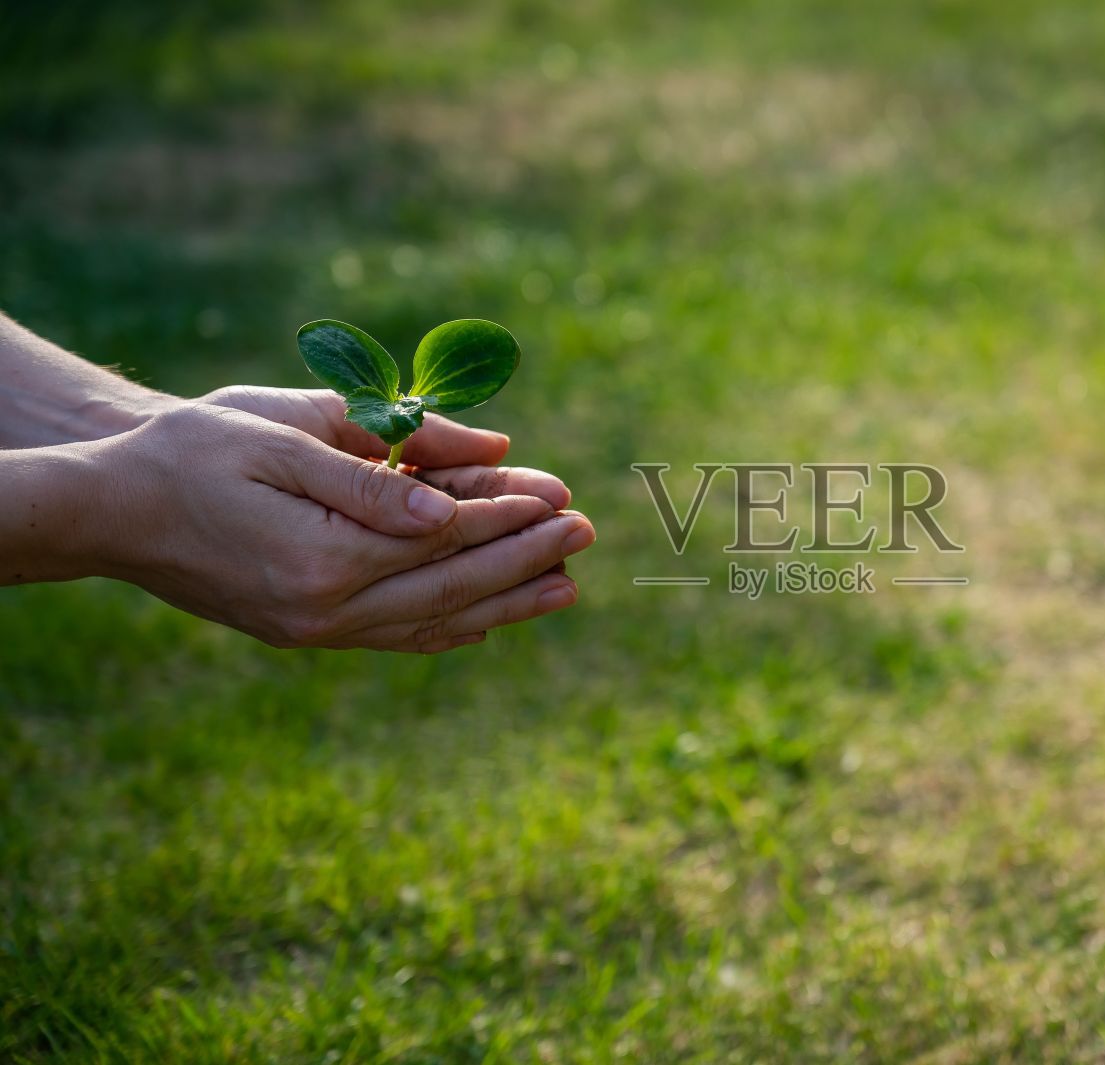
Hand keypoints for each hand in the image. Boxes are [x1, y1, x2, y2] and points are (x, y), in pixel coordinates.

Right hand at [73, 401, 594, 651]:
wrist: (114, 507)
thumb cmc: (196, 449)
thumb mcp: (287, 432)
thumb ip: (382, 462)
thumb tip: (473, 472)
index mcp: (321, 553)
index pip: (442, 537)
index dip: (505, 513)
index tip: (559, 496)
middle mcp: (324, 608)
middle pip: (450, 587)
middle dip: (524, 559)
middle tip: (585, 534)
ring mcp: (315, 630)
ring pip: (431, 622)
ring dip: (504, 603)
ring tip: (567, 585)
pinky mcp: (306, 633)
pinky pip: (395, 637)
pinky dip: (449, 629)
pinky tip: (490, 622)